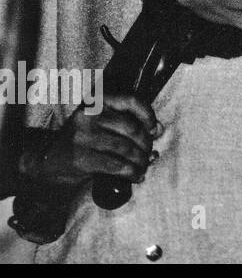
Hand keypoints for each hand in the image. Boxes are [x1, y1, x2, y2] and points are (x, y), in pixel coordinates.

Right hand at [21, 95, 159, 199]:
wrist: (47, 160)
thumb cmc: (82, 141)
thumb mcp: (100, 124)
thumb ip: (127, 123)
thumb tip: (158, 129)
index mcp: (96, 102)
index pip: (130, 101)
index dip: (148, 115)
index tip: (154, 129)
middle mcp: (89, 116)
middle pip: (132, 128)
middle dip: (146, 144)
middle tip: (149, 154)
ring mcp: (84, 136)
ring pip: (126, 148)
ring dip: (141, 160)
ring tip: (143, 167)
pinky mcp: (82, 157)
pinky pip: (116, 165)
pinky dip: (131, 172)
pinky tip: (136, 176)